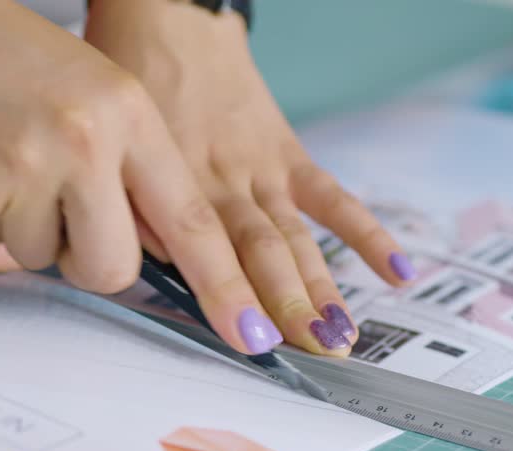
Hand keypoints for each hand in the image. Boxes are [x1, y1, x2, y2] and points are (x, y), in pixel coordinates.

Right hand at [0, 0, 284, 354]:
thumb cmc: (15, 63)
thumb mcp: (101, 94)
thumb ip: (135, 170)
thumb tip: (163, 252)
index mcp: (128, 116)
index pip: (191, 221)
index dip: (225, 287)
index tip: (253, 338)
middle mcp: (82, 145)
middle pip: (113, 269)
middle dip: (92, 259)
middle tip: (67, 212)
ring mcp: (23, 173)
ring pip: (47, 259)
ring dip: (30, 228)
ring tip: (11, 161)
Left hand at [82, 0, 416, 354]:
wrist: (171, 21)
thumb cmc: (132, 85)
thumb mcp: (115, 150)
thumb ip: (133, 212)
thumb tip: (149, 272)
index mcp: (177, 185)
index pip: (209, 253)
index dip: (233, 300)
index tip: (253, 343)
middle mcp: (225, 183)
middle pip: (264, 253)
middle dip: (291, 308)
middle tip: (314, 354)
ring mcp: (262, 171)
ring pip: (296, 237)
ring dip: (322, 288)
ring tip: (343, 337)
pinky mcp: (288, 155)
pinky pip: (331, 197)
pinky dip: (365, 233)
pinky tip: (396, 271)